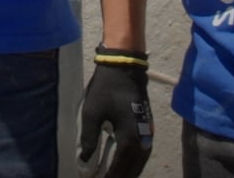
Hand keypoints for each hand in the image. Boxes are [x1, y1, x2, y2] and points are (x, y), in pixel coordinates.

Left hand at [79, 52, 152, 177]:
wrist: (124, 67)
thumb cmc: (106, 89)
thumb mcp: (92, 113)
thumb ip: (88, 139)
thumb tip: (85, 160)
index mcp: (129, 138)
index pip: (119, 168)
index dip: (108, 177)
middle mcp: (143, 140)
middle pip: (132, 168)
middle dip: (119, 176)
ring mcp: (148, 134)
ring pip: (140, 162)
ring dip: (128, 172)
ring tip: (114, 176)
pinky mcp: (148, 128)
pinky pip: (143, 153)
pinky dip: (134, 163)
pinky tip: (125, 165)